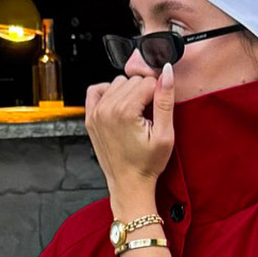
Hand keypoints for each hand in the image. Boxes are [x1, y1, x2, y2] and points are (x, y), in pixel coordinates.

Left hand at [84, 63, 174, 212]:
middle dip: (144, 94)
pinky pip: (97, 90)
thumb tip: (166, 72)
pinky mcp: (90, 118)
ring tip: (135, 115)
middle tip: (147, 117)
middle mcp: (106, 109)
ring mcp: (96, 113)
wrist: (129, 184)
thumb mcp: (164, 135)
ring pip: (117, 83)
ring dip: (128, 94)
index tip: (158, 112)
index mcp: (124, 111)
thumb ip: (165, 101)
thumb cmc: (147, 165)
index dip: (158, 95)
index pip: (148, 81)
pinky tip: (119, 107)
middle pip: (133, 80)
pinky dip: (109, 93)